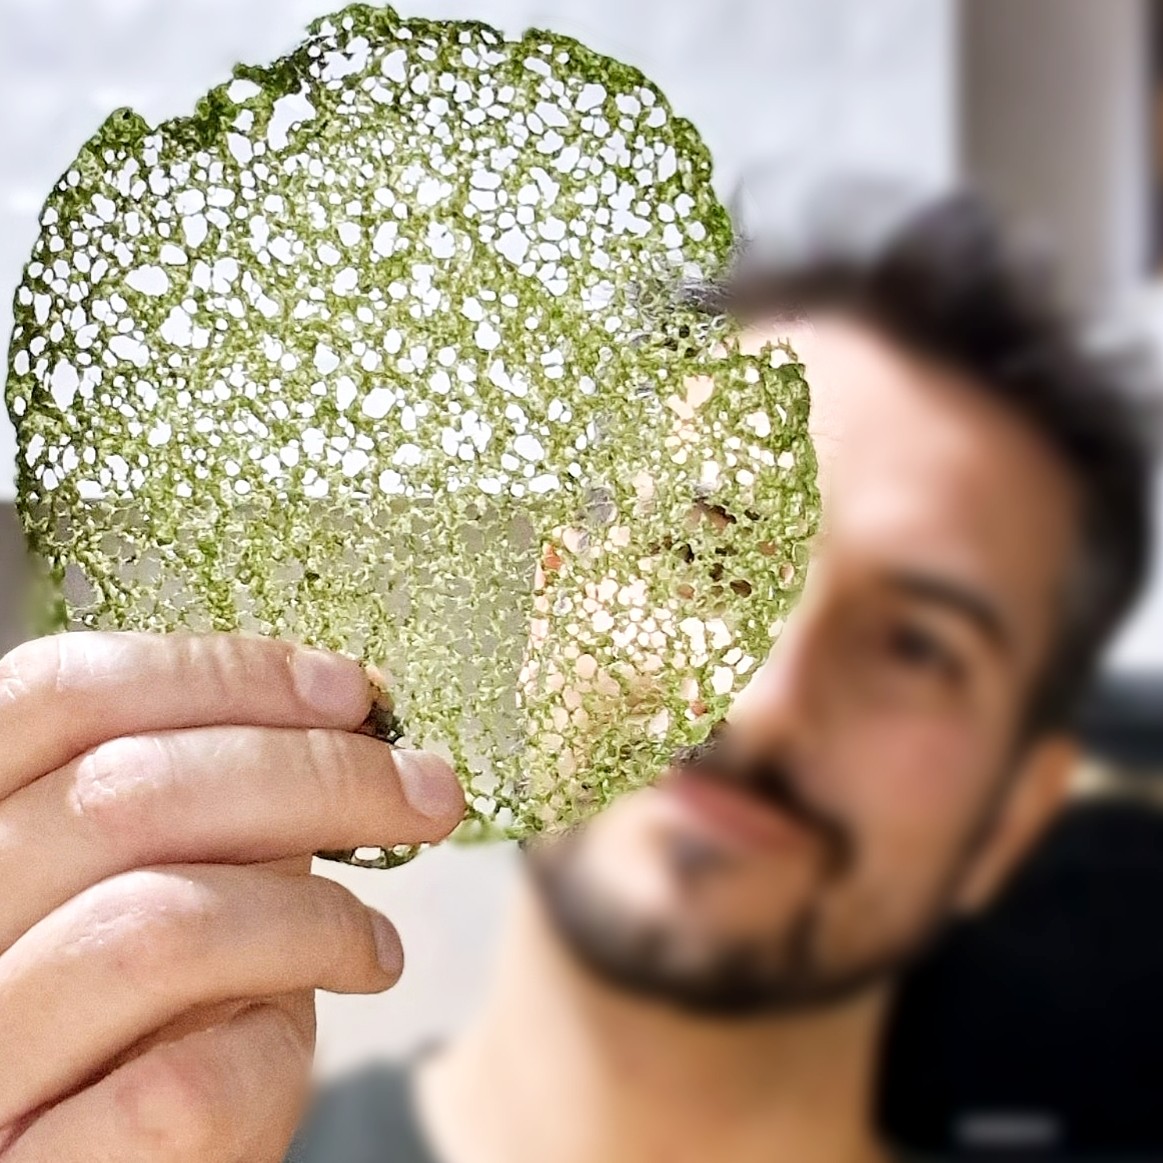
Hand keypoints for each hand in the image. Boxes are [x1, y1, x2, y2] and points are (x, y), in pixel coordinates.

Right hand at [0, 632, 463, 1160]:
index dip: (220, 673)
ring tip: (376, 942)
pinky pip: (178, 1087)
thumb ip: (210, 802)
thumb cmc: (150, 1020)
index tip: (350, 689)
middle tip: (426, 792)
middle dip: (317, 775)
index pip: (62, 693)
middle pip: (122, 794)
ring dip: (315, 917)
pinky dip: (279, 1053)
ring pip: (154, 928)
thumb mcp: (166, 879)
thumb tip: (337, 713)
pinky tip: (312, 1051)